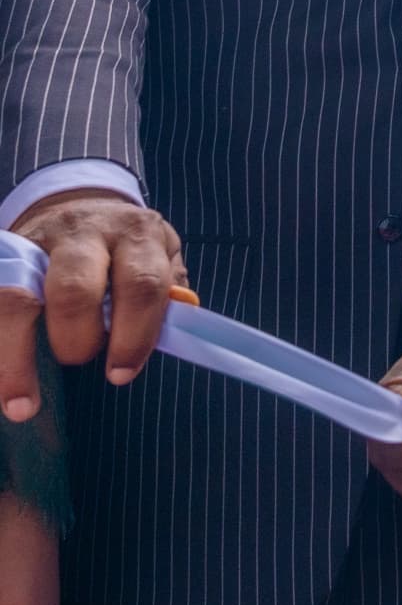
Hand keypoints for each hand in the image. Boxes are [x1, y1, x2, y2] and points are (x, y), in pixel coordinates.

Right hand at [0, 192, 195, 420]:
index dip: (134, 335)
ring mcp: (35, 243)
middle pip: (75, 290)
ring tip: (20, 402)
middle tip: (78, 362)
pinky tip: (0, 376)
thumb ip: (169, 290)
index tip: (120, 374)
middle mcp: (85, 234)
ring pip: (15, 296)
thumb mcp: (160, 255)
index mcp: (137, 235)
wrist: (79, 202)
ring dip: (15, 353)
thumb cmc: (125, 245)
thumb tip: (180, 325)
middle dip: (76, 339)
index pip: (140, 285)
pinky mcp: (3, 254)